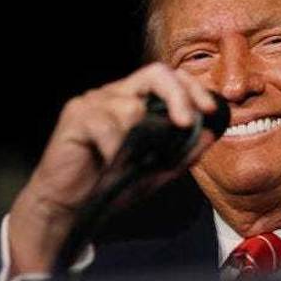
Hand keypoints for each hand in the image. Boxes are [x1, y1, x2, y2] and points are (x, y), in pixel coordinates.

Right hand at [8, 63, 217, 273]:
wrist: (70, 207)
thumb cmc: (110, 186)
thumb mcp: (156, 172)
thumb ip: (182, 153)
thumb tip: (210, 134)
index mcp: (136, 102)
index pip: (170, 78)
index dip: (192, 89)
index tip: (210, 111)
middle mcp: (116, 95)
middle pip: (155, 73)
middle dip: (178, 96)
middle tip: (185, 122)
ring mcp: (94, 102)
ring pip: (132, 106)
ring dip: (139, 139)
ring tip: (132, 164)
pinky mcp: (76, 115)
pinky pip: (106, 124)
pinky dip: (115, 149)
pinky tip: (111, 165)